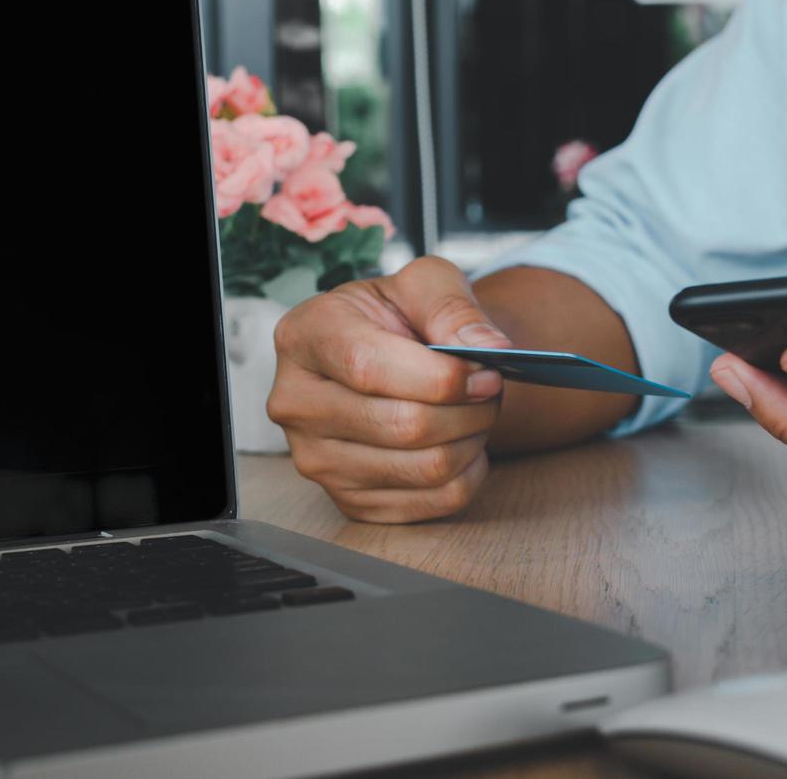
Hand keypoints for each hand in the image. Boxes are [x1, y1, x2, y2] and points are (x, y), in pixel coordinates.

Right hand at [267, 256, 510, 522]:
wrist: (385, 356)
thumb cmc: (399, 316)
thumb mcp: (423, 284)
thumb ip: (453, 307)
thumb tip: (489, 349)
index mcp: (305, 336)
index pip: (369, 367)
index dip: (439, 376)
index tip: (485, 372)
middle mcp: (295, 403)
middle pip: (402, 425)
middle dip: (468, 409)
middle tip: (491, 389)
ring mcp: (316, 459)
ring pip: (423, 468)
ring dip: (472, 440)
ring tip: (476, 411)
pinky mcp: (347, 500)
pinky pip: (433, 503)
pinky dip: (467, 474)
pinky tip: (461, 442)